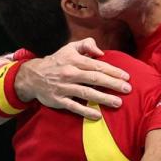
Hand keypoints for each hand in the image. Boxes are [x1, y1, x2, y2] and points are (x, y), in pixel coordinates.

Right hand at [17, 38, 131, 119]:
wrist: (32, 76)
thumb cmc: (56, 62)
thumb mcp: (69, 48)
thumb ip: (86, 45)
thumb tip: (101, 52)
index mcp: (74, 60)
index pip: (96, 65)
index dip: (112, 71)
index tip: (126, 76)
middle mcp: (69, 73)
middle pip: (94, 78)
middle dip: (112, 84)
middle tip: (128, 89)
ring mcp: (63, 87)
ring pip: (86, 93)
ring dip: (103, 98)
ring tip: (118, 102)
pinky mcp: (58, 100)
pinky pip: (74, 106)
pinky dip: (85, 111)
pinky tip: (98, 115)